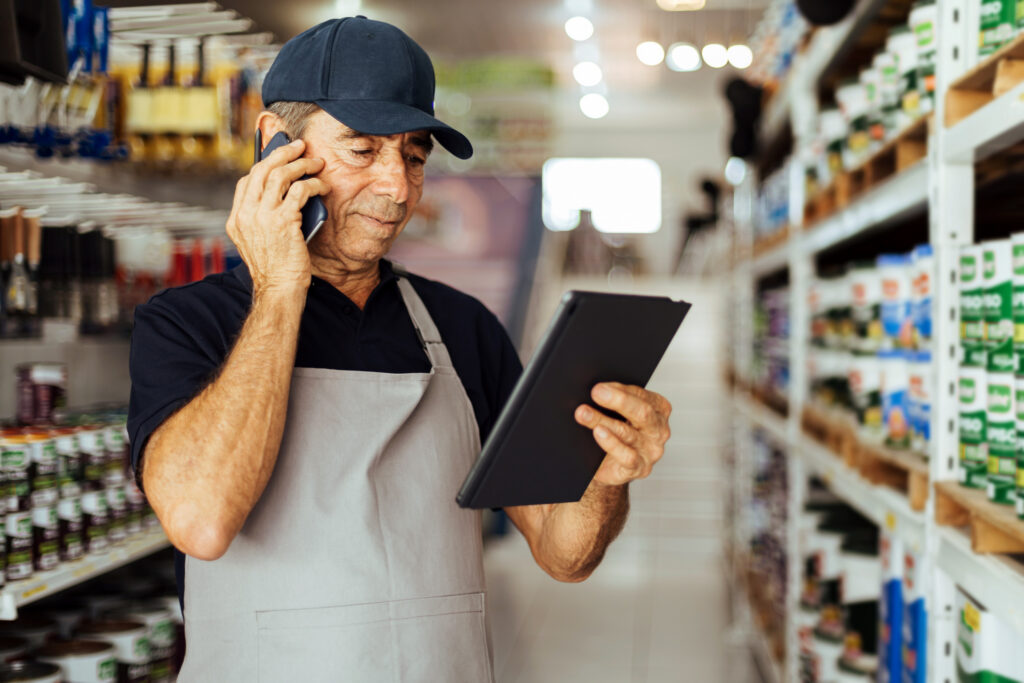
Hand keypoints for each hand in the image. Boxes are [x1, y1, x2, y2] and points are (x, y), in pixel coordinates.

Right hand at [225, 139, 330, 295]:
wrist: (279, 289)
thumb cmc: (276, 270)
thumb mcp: (260, 242)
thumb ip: (264, 220)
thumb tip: (287, 195)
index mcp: (236, 220)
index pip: (246, 182)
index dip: (264, 166)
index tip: (279, 159)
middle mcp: (245, 215)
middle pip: (261, 170)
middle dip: (282, 153)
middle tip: (299, 146)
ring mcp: (262, 217)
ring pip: (280, 175)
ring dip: (301, 164)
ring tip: (316, 162)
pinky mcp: (283, 221)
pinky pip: (300, 190)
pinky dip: (314, 183)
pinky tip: (323, 185)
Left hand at [574, 382, 671, 486]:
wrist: (609, 468)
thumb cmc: (616, 435)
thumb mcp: (619, 414)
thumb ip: (615, 401)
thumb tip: (598, 390)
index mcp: (658, 411)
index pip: (642, 395)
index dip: (620, 390)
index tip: (599, 387)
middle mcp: (658, 431)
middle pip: (642, 412)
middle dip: (618, 401)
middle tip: (596, 393)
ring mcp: (650, 451)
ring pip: (628, 433)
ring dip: (602, 420)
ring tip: (584, 413)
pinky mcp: (639, 468)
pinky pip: (627, 456)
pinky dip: (611, 443)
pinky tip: (598, 433)